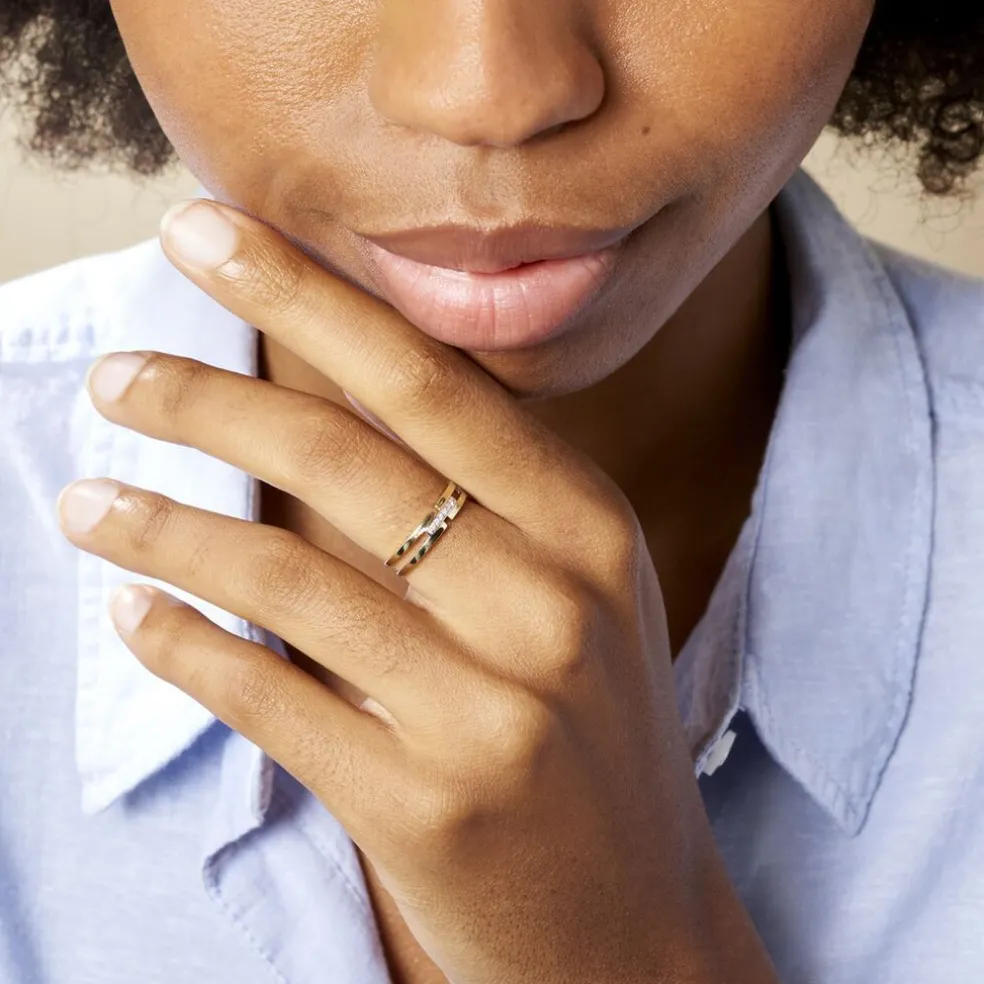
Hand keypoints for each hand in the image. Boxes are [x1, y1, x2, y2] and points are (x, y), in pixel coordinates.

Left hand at [57, 199, 776, 983]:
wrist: (633, 923)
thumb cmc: (590, 741)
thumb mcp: (575, 601)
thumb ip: (483, 505)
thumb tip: (332, 403)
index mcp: (591, 532)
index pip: (429, 382)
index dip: (310, 297)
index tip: (211, 238)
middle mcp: (552, 606)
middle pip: (348, 461)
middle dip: (211, 398)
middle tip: (120, 374)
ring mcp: (494, 711)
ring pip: (291, 580)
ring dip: (167, 528)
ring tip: (86, 498)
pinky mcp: (428, 808)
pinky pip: (274, 701)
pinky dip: (189, 650)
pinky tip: (136, 616)